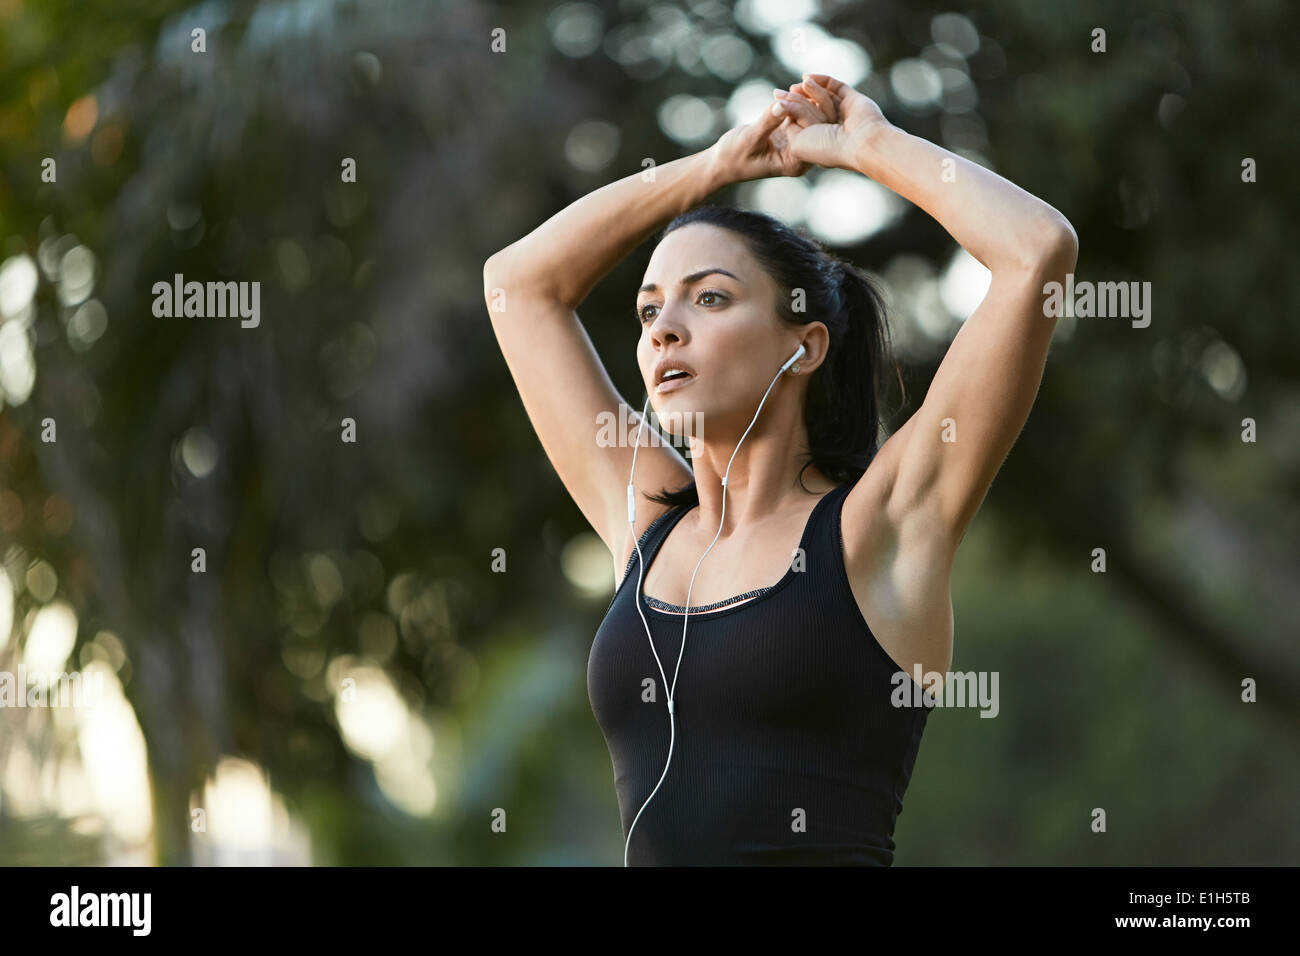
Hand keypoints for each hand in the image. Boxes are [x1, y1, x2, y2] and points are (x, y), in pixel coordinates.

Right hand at [708, 95, 819, 183]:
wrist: (722, 163)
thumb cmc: (733, 157)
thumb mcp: (749, 139)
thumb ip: (767, 122)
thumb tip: (782, 104)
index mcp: (795, 162)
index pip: (811, 134)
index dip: (803, 111)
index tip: (786, 97)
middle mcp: (802, 154)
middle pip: (821, 124)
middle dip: (810, 101)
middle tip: (795, 85)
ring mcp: (799, 143)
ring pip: (815, 116)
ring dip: (806, 98)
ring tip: (791, 86)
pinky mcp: (792, 132)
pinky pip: (804, 113)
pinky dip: (799, 100)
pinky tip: (790, 89)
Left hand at [770, 73, 891, 170]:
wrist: (860, 144)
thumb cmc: (827, 149)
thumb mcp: (797, 142)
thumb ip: (790, 125)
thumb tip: (786, 108)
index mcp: (819, 144)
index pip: (800, 123)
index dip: (788, 110)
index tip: (775, 99)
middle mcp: (831, 130)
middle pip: (810, 108)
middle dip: (796, 99)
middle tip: (781, 92)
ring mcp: (843, 115)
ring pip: (821, 98)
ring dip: (809, 91)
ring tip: (797, 85)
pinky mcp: (853, 100)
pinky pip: (835, 87)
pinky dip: (822, 80)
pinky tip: (808, 77)